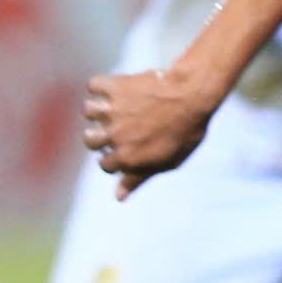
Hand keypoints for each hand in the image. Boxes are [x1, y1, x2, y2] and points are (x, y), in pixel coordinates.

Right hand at [81, 67, 219, 196]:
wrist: (193, 96)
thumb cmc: (186, 132)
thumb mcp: (167, 162)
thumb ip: (139, 178)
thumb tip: (118, 197)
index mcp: (126, 157)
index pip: (105, 164)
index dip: (116, 158)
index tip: (127, 149)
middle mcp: (114, 134)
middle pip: (90, 139)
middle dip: (100, 136)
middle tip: (115, 129)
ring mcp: (113, 110)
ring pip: (88, 111)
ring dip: (99, 110)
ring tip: (113, 108)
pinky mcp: (116, 87)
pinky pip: (94, 85)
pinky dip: (99, 86)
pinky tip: (113, 89)